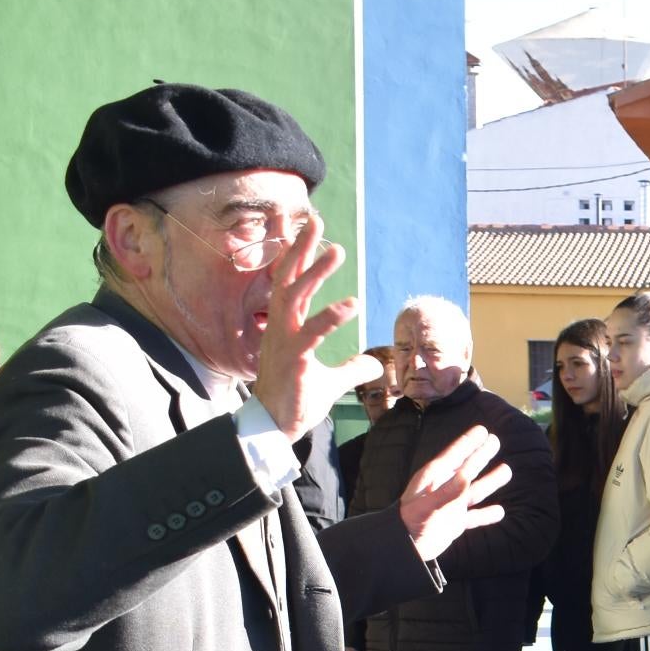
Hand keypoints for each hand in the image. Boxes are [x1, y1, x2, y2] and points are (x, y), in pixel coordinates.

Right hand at [249, 226, 382, 439]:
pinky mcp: (292, 360)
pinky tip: (351, 303)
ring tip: (337, 251)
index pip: (289, 283)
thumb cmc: (296, 402)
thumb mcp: (331, 383)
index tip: (308, 230)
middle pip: (287, 278)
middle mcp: (280, 328)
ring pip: (294, 297)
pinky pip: (310, 333)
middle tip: (316, 220)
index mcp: (285, 327)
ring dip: (315, 272)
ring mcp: (284, 342)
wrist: (274, 430)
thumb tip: (375, 365)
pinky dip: (330, 317)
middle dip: (301, 248)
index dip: (298, 256)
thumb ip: (353, 370)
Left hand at [393, 425, 511, 561]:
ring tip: (506, 470)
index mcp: (434, 480)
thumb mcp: (427, 507)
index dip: (468, 442)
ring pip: (475, 491)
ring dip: (490, 481)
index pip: (454, 456)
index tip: (481, 430)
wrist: (403, 549)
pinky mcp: (454, 524)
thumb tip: (467, 476)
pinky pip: (474, 517)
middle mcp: (444, 490)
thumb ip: (447, 492)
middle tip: (495, 440)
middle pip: (467, 468)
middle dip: (481, 455)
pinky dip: (486, 515)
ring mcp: (451, 507)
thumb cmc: (409, 524)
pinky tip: (499, 512)